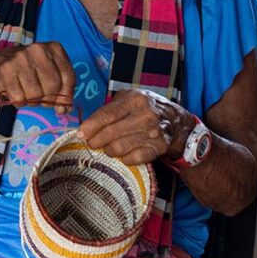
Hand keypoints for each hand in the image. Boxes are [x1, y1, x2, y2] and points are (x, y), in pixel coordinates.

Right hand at [0, 42, 75, 112]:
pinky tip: (15, 90)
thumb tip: (65, 109)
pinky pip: (20, 98)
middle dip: (47, 98)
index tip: (61, 105)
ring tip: (25, 91)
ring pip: (36, 94)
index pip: (69, 77)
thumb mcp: (48, 74)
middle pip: (53, 86)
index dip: (67, 95)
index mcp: (54, 48)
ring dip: (31, 100)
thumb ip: (61, 90)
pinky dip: (18, 101)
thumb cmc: (27, 71)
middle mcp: (39, 49)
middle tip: (39, 96)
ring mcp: (21, 57)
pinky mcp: (6, 69)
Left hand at [77, 89, 194, 165]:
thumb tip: (86, 127)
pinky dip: (124, 159)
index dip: (91, 126)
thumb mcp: (129, 99)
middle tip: (90, 143)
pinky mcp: (158, 147)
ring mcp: (153, 132)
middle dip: (96, 141)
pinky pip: (133, 159)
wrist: (176, 120)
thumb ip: (109, 109)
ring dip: (109, 150)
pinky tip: (124, 154)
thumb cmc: (145, 108)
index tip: (80, 134)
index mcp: (135, 100)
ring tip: (108, 147)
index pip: (108, 114)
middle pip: (111, 133)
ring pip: (119, 148)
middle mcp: (145, 115)